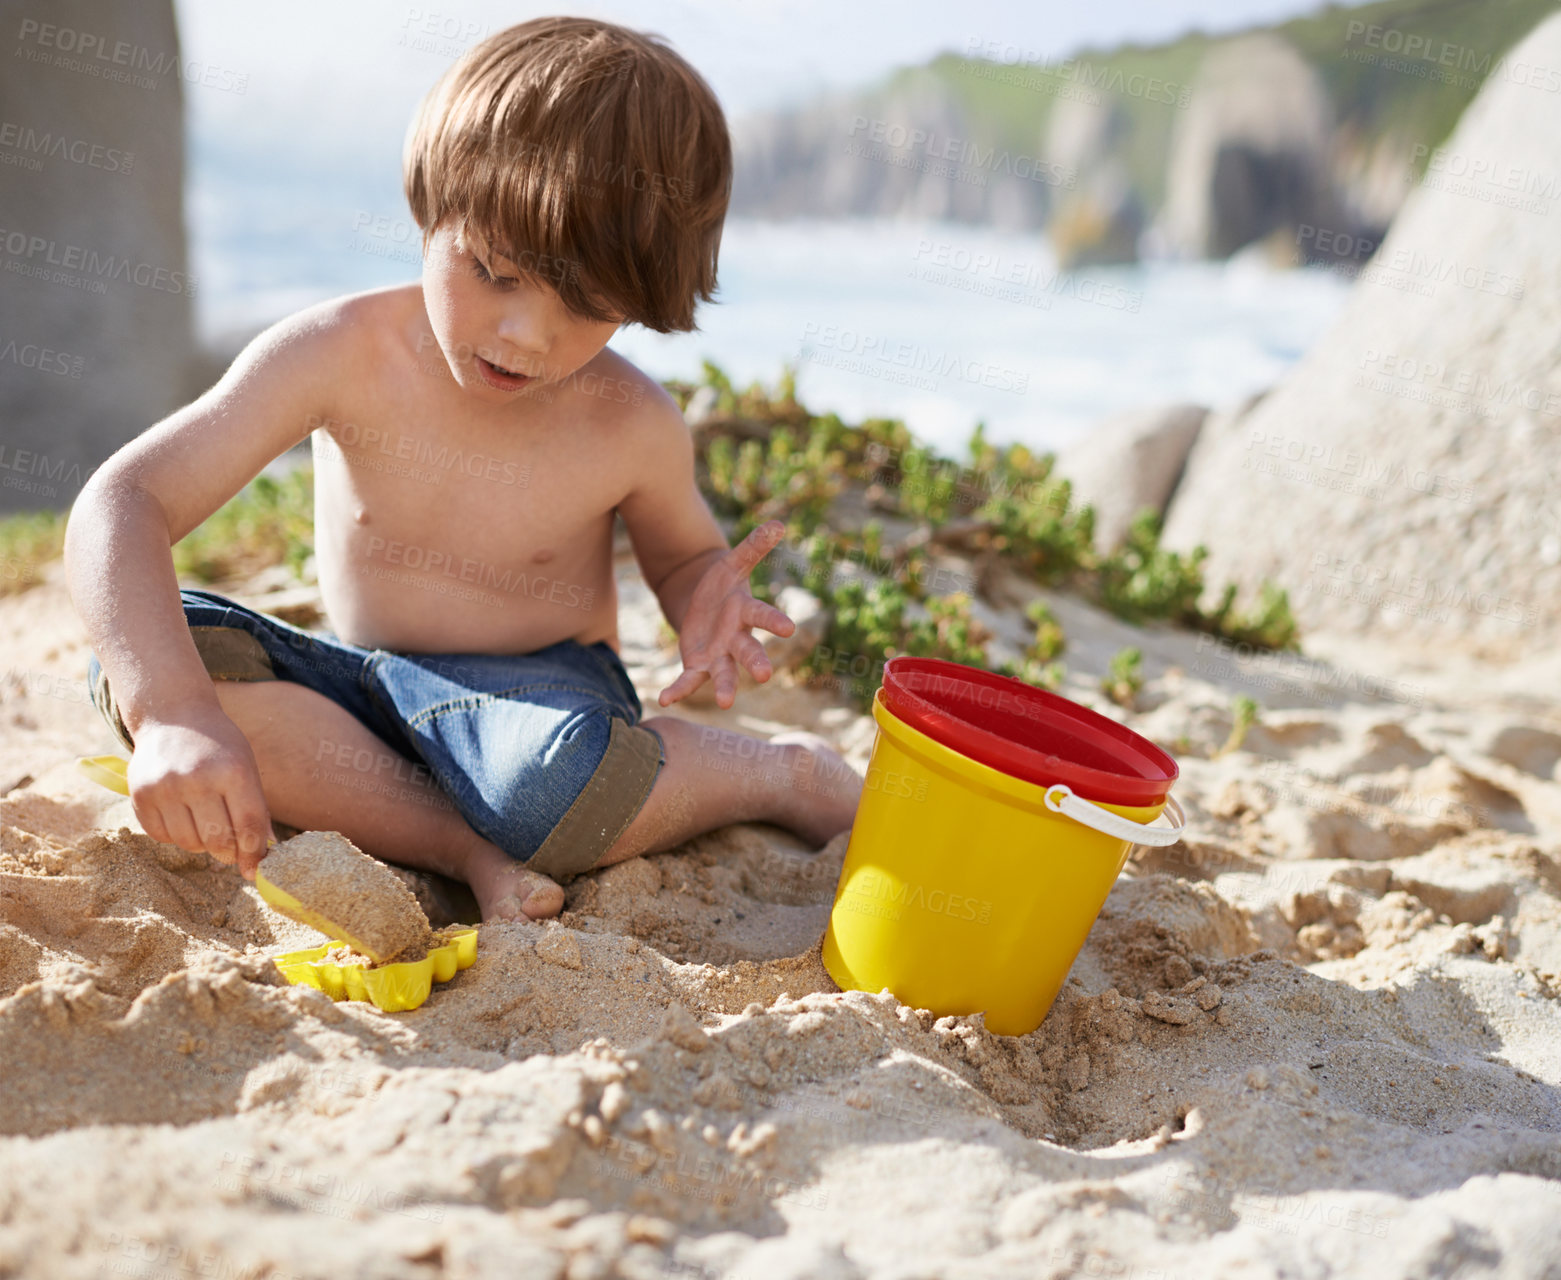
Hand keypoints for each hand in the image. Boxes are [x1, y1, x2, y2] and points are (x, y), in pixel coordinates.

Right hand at [126, 704, 274, 879]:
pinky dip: (176, 836)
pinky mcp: (140, 795)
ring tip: (205, 825)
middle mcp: (197, 778)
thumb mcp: (245, 767)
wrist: (173, 717)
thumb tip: (263, 852)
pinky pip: (162, 836)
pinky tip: (182, 817)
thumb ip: (255, 809)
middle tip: (230, 851)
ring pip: (189, 843)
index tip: (254, 869)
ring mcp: (165, 787)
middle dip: (228, 853)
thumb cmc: (218, 747)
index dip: (254, 853)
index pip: (249, 825)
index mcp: (232, 770)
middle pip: (218, 840)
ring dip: (202, 844)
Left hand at [658, 520, 796, 709]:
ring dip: (726, 688)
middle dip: (756, 662)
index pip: (762, 616)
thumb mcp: (733, 563)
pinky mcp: (698, 665)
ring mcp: (719, 655)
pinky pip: (689, 681)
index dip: (774, 621)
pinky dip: (679, 691)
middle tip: (764, 676)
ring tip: (726, 703)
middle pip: (749, 650)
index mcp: (746, 612)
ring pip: (725, 673)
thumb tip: (778, 524)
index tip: (790, 629)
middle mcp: (737, 638)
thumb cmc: (722, 584)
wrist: (701, 605)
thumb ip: (754, 547)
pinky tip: (665, 699)